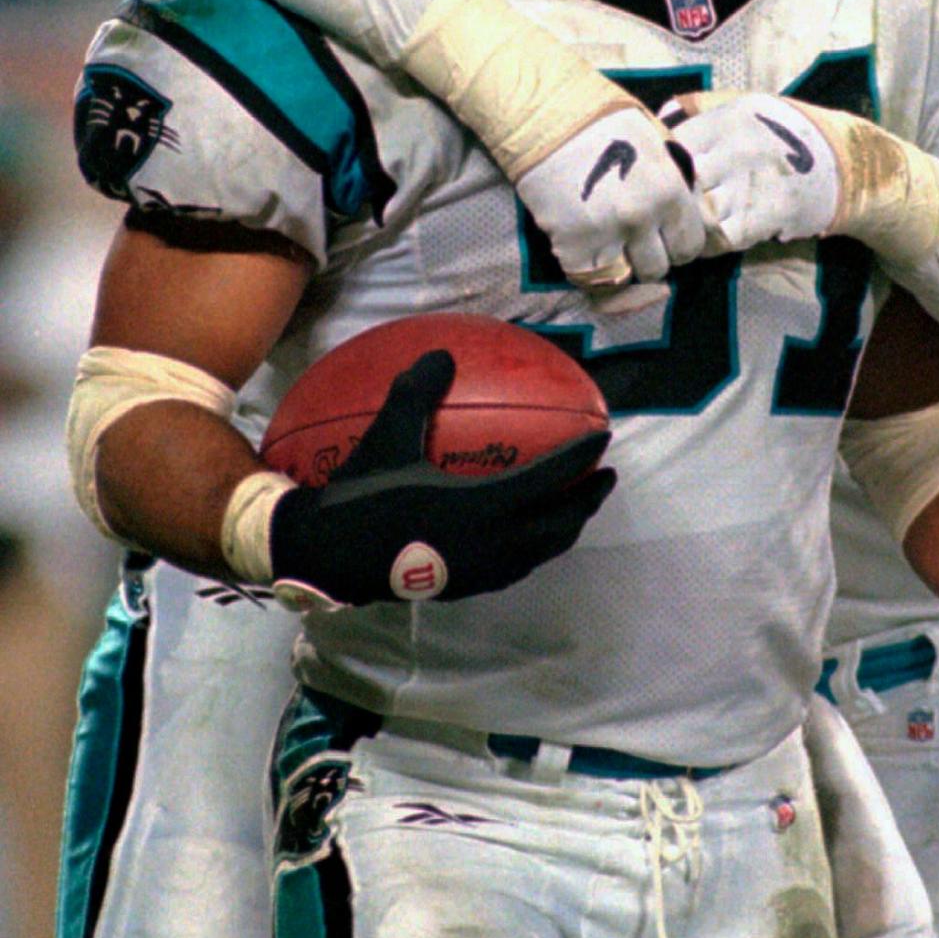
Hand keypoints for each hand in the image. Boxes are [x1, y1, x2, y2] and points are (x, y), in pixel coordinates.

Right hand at [269, 351, 612, 608]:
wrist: (332, 555)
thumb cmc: (362, 495)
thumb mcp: (388, 437)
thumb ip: (417, 393)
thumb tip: (440, 354)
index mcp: (482, 505)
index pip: (548, 479)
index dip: (580, 458)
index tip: (602, 438)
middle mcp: (492, 542)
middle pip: (559, 522)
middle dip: (588, 499)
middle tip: (606, 475)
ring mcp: (482, 569)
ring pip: (542, 549)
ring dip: (566, 526)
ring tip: (577, 505)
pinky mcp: (468, 583)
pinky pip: (519, 565)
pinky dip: (537, 546)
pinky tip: (529, 532)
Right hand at [516, 106, 703, 289]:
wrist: (542, 112)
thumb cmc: (601, 118)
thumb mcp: (655, 140)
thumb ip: (675, 179)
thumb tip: (687, 208)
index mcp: (671, 190)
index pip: (690, 246)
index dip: (675, 244)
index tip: (660, 237)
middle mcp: (644, 217)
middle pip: (658, 268)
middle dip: (646, 257)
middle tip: (629, 240)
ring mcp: (607, 234)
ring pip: (625, 279)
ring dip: (617, 267)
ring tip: (605, 245)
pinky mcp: (572, 245)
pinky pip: (589, 279)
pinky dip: (586, 270)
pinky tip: (580, 246)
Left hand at [660, 91, 839, 252]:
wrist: (841, 161)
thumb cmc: (780, 133)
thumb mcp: (745, 105)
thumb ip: (702, 107)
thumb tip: (660, 113)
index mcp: (727, 119)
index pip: (671, 145)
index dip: (661, 166)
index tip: (662, 179)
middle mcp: (738, 148)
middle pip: (680, 183)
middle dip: (670, 201)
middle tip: (668, 211)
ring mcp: (753, 183)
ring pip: (698, 215)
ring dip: (690, 227)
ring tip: (689, 229)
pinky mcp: (769, 214)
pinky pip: (724, 237)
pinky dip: (713, 244)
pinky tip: (716, 238)